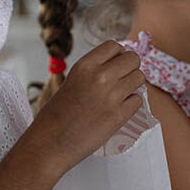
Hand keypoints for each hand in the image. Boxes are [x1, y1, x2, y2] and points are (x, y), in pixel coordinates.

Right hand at [31, 40, 144, 171]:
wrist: (50, 144)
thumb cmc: (56, 115)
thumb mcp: (73, 81)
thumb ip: (95, 72)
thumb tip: (119, 66)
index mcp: (85, 65)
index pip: (115, 46)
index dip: (119, 55)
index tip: (116, 64)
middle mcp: (101, 76)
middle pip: (133, 59)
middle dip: (130, 68)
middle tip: (122, 80)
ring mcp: (112, 96)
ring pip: (140, 77)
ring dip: (133, 85)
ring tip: (120, 95)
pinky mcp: (119, 116)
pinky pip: (138, 100)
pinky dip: (131, 104)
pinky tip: (118, 109)